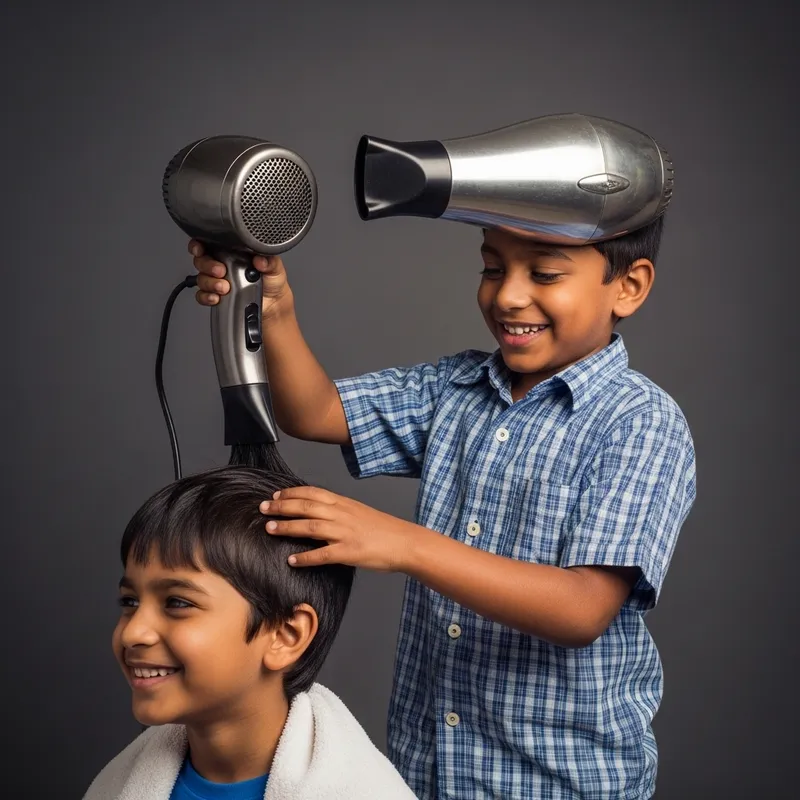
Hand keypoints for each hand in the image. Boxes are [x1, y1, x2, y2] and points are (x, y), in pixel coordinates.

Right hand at [188, 239, 293, 319]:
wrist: (274, 305)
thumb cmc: (272, 282)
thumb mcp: (275, 267)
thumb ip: (269, 261)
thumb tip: (260, 259)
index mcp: (233, 252)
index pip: (210, 243)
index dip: (200, 244)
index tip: (200, 248)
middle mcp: (223, 264)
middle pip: (202, 260)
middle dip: (207, 265)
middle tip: (220, 271)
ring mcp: (218, 281)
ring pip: (202, 278)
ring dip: (210, 283)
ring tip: (224, 287)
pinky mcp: (217, 296)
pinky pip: (202, 296)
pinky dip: (206, 297)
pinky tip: (216, 298)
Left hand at [260, 486, 415, 572]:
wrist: (405, 542)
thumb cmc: (382, 529)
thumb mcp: (358, 512)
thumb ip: (338, 510)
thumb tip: (317, 511)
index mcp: (344, 503)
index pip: (312, 493)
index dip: (291, 493)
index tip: (275, 495)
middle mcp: (342, 515)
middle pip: (306, 506)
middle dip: (282, 507)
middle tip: (262, 509)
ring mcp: (345, 533)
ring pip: (311, 526)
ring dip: (288, 527)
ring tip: (270, 529)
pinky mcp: (349, 552)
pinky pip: (323, 555)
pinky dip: (306, 558)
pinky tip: (292, 561)